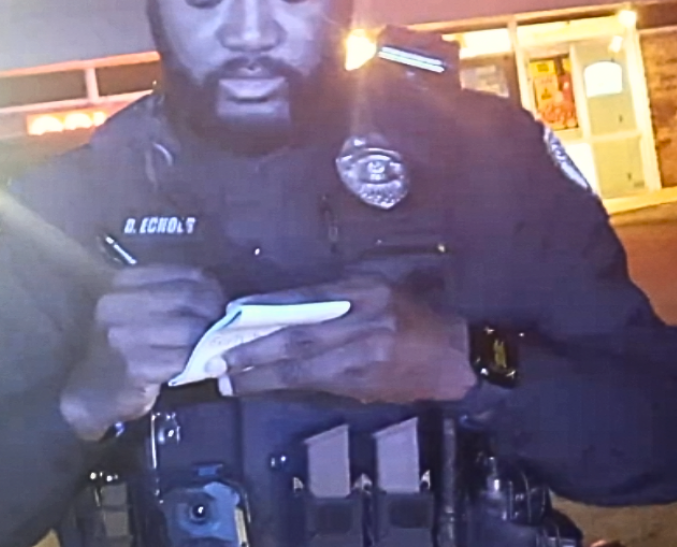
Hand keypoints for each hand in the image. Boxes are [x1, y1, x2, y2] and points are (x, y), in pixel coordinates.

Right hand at [60, 265, 224, 440]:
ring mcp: (123, 337)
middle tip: (226, 327)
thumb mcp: (135, 309)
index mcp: (121, 282)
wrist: (90, 391)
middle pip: (189, 299)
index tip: (221, 303)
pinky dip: (200, 362)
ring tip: (218, 345)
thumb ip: (168, 295)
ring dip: (211, 339)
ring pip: (190, 329)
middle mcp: (118, 304)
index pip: (185, 274)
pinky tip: (203, 365)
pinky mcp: (134, 367)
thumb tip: (217, 293)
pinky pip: (183, 359)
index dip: (212, 289)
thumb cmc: (120, 347)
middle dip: (215, 313)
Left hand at [221, 276, 476, 404]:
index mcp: (364, 291)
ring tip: (230, 381)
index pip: (305, 299)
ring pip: (304, 369)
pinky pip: (319, 384)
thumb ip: (334, 296)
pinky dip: (287, 385)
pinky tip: (263, 387)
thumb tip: (281, 308)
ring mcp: (365, 357)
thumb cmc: (415, 315)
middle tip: (219, 362)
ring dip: (263, 376)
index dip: (266, 310)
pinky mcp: (365, 384)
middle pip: (298, 338)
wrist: (458, 353)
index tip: (232, 318)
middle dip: (254, 352)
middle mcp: (363, 323)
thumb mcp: (377, 288)